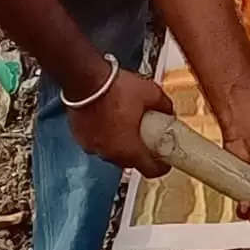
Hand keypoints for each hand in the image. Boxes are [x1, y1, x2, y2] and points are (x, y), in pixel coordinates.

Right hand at [62, 60, 176, 175]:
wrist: (86, 79)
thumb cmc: (113, 88)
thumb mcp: (150, 92)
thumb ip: (163, 105)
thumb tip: (168, 111)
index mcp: (128, 149)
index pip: (150, 170)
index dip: (161, 166)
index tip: (164, 161)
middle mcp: (109, 153)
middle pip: (131, 162)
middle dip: (140, 152)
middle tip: (147, 138)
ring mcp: (93, 147)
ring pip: (112, 153)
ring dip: (120, 144)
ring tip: (126, 126)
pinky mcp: (81, 138)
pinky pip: (97, 143)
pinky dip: (104, 136)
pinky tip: (109, 121)